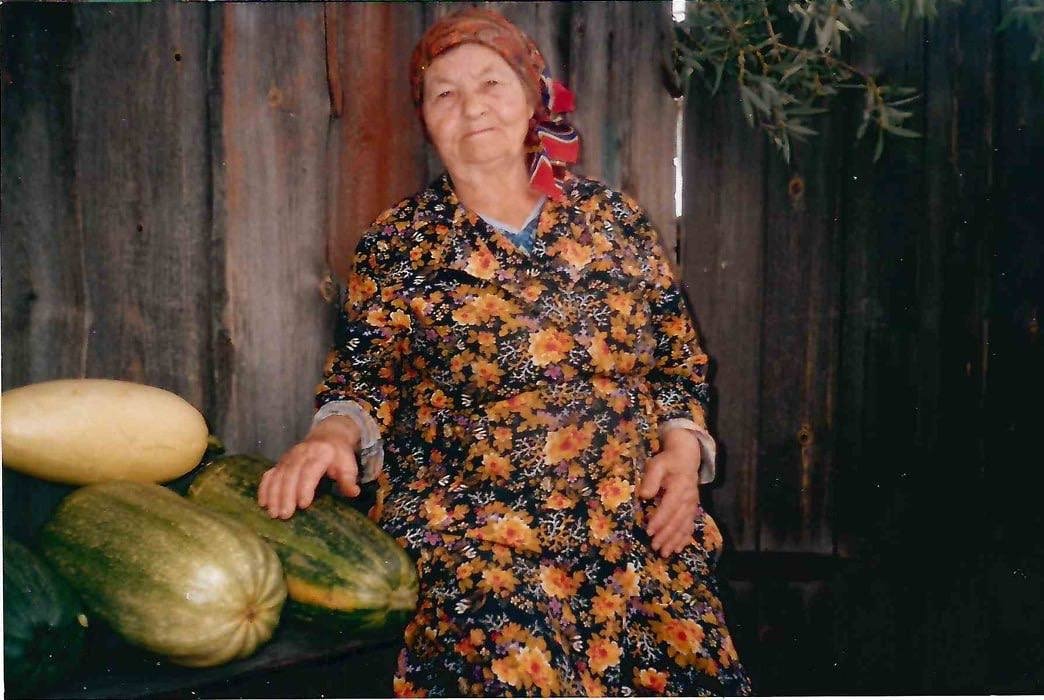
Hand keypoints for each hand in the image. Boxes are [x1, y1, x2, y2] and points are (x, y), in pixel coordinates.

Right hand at [257, 415, 361, 518]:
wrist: (328, 435)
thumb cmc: (339, 455)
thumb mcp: (348, 465)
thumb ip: (348, 479)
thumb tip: (353, 493)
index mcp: (320, 453)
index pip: (310, 470)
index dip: (305, 487)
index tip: (303, 505)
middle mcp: (301, 453)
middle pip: (291, 474)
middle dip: (286, 495)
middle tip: (285, 515)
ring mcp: (289, 457)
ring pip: (278, 475)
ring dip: (274, 494)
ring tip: (273, 513)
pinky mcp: (281, 462)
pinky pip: (270, 474)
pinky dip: (264, 488)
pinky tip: (263, 503)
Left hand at [638, 428, 701, 556]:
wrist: (687, 458)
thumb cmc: (668, 462)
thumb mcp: (657, 464)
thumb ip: (651, 479)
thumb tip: (644, 495)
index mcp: (680, 487)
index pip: (669, 506)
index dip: (660, 520)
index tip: (649, 531)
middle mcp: (689, 498)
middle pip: (677, 520)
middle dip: (666, 535)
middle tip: (655, 547)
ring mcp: (692, 505)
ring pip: (684, 526)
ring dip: (675, 540)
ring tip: (665, 553)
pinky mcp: (692, 509)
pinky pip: (690, 526)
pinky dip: (684, 538)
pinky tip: (678, 549)